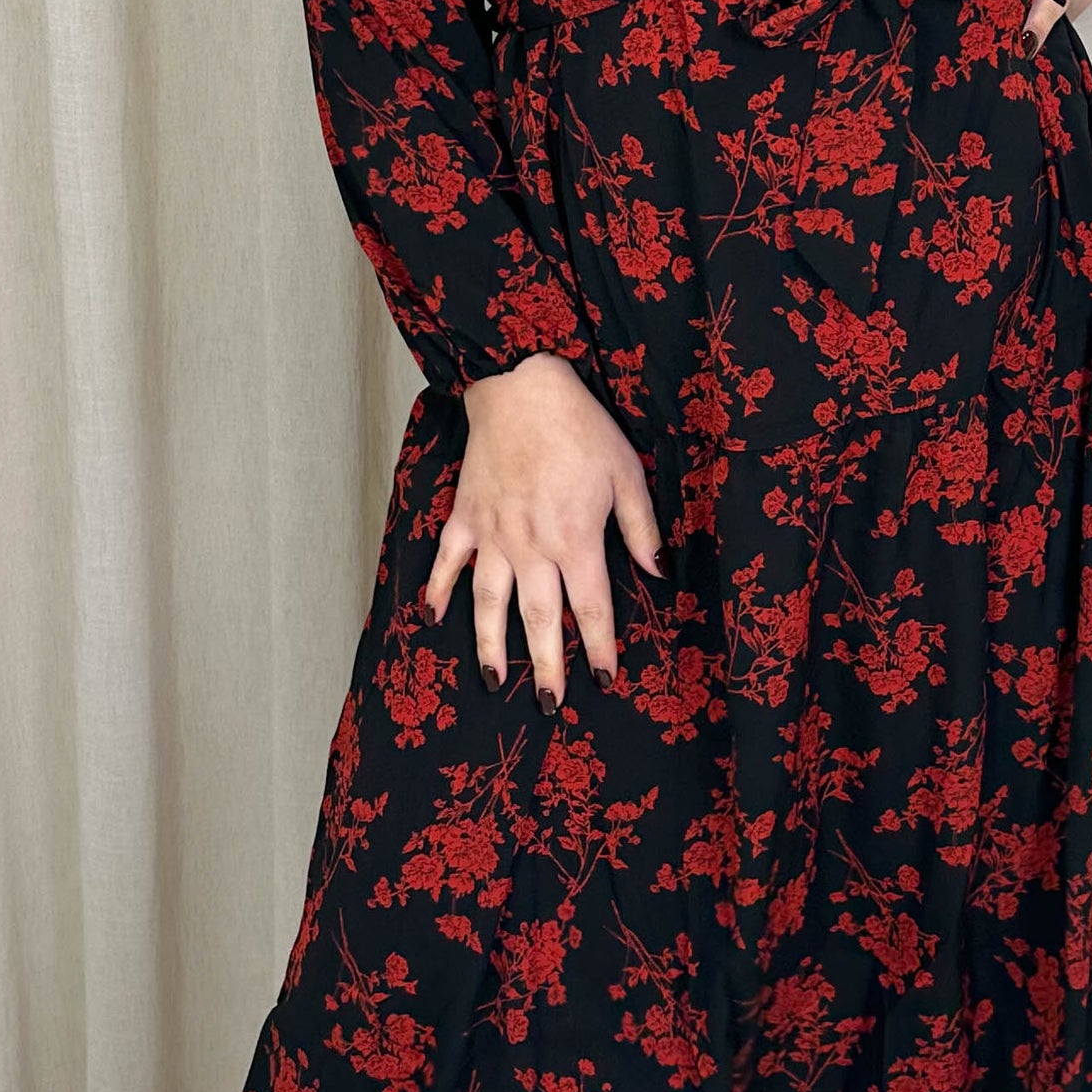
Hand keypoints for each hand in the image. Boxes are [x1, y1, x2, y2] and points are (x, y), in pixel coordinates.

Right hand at [425, 353, 664, 708]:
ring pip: (488, 604)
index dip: (599, 647)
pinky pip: (448, 562)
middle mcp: (530, 547)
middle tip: (550, 706)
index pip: (590, 608)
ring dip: (491, 647)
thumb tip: (657, 572)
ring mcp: (492, 535)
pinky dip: (439, 591)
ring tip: (496, 683)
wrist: (521, 385)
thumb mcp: (627, 473)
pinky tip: (434, 620)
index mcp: (575, 539)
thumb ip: (641, 529)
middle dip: (546, 667)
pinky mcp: (465, 517)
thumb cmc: (580, 426)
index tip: (604, 679)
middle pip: (538, 620)